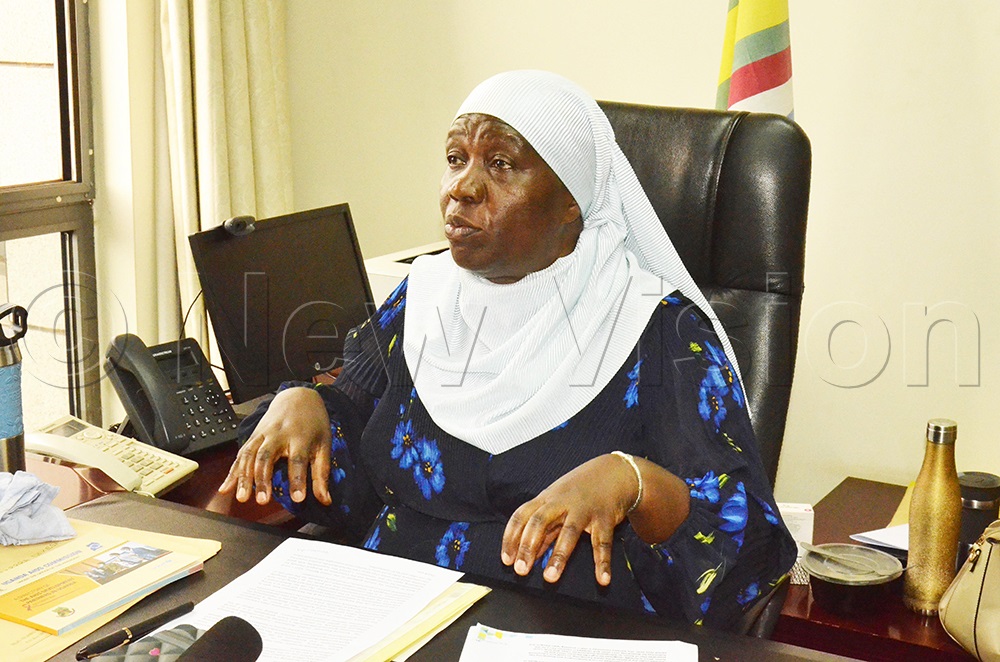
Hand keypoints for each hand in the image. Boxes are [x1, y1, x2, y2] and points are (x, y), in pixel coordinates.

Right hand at [218, 387, 332, 505]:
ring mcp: (262, 435)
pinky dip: (232, 472)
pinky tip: (226, 489)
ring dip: (244, 477)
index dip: (298, 480)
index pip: (298, 459)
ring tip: (243, 497)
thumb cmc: (313, 423)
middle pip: (267, 456)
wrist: (298, 397)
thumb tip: (325, 500)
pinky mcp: (252, 437)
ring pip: (249, 455)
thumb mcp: (324, 445)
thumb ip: (322, 473)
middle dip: (263, 479)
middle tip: (263, 500)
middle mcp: (278, 434)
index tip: (298, 499)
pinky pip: (240, 455)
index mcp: (300, 436)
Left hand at [501, 454, 637, 586]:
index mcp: (546, 499)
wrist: (614, 471)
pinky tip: (602, 579)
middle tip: (521, 570)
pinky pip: (602, 541)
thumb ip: (545, 528)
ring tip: (550, 577)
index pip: (521, 516)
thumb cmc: (581, 490)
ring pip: (569, 532)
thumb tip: (528, 553)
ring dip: (559, 555)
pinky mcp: (605, 517)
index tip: (506, 560)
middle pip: (539, 522)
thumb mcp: (557, 503)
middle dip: (528, 546)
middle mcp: (562, 502)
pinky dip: (602, 562)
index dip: (511, 537)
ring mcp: (584, 509)